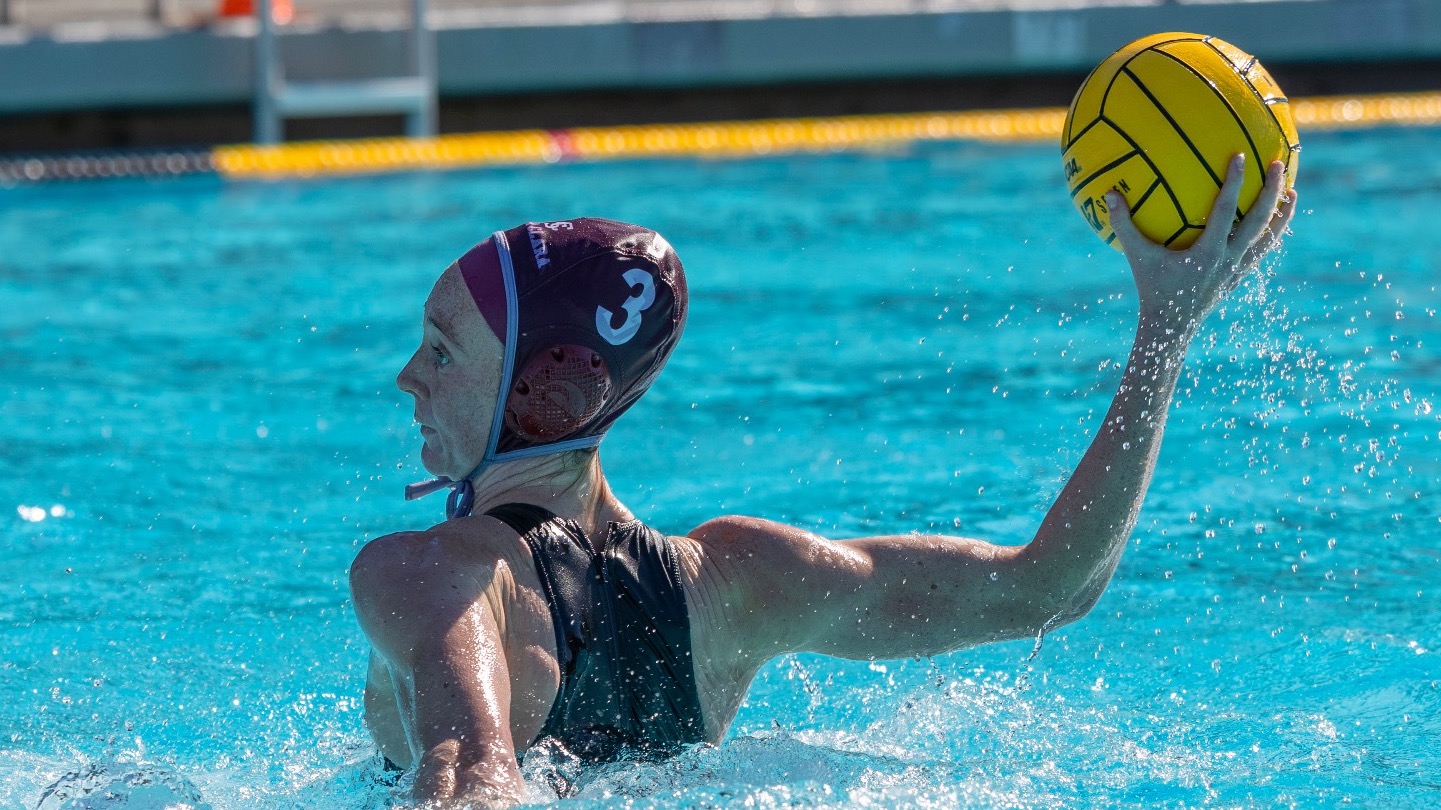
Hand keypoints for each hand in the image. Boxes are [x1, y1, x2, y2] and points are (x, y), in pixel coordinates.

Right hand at [1107, 154, 1297, 337]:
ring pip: (1268, 238)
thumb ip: (1123, 225)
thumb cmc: (1152, 289)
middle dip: (1272, 191)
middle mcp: (1229, 260)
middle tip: (1279, 164)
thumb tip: (1108, 194)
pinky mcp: (1239, 277)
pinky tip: (1275, 223)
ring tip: (1294, 193)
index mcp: (1207, 253)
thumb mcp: (1137, 256)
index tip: (1241, 156)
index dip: (1235, 182)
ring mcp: (1237, 269)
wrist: (1170, 327)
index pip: (1226, 210)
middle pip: (1258, 221)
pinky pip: (1261, 251)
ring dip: (1283, 215)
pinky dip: (1272, 235)